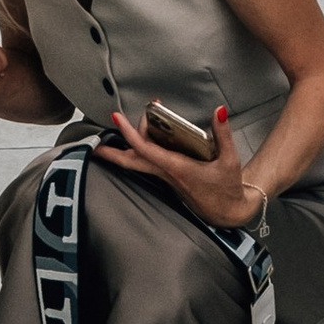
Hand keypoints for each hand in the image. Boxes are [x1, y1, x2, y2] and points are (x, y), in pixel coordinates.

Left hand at [98, 100, 265, 230]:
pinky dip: (139, 151)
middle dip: (111, 153)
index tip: (116, 119)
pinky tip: (139, 142)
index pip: (146, 149)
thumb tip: (218, 111)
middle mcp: (167, 173)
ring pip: (137, 164)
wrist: (229, 212)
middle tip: (94, 143)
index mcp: (177, 168)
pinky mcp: (169, 178)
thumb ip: (223, 133)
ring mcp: (166, 177)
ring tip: (114, 133)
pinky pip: (147, 164)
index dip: (129, 134)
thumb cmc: (227, 188)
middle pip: (131, 162)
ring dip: (124, 149)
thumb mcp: (230, 159)